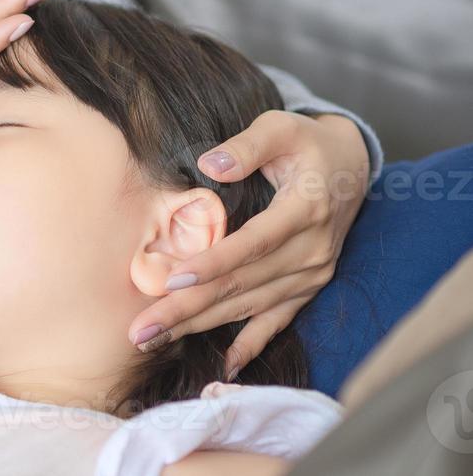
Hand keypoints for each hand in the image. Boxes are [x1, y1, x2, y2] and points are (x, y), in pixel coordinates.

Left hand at [128, 111, 369, 378]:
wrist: (351, 165)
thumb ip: (247, 145)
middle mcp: (311, 250)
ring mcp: (312, 273)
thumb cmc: (305, 143)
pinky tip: (224, 365)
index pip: (254, 244)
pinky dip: (252, 344)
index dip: (214, 264)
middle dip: (188, 308)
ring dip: (201, 325)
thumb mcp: (280, 127)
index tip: (172, 280)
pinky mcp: (308, 286)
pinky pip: (278, 320)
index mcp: (304, 210)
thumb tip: (210, 163)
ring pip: (250, 306)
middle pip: (243, 284)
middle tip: (140, 329)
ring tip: (154, 339)